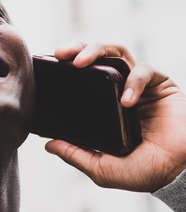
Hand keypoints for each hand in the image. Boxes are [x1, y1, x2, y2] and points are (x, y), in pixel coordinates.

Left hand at [45, 43, 185, 191]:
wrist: (179, 173)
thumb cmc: (143, 170)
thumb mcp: (102, 168)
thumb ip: (76, 155)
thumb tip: (49, 145)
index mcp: (102, 104)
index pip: (82, 76)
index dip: (65, 66)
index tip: (48, 64)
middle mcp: (118, 89)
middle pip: (96, 56)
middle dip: (77, 48)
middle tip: (60, 54)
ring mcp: (138, 85)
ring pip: (117, 52)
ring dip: (97, 50)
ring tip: (81, 62)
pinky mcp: (159, 84)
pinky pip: (144, 71)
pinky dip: (134, 82)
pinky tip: (127, 101)